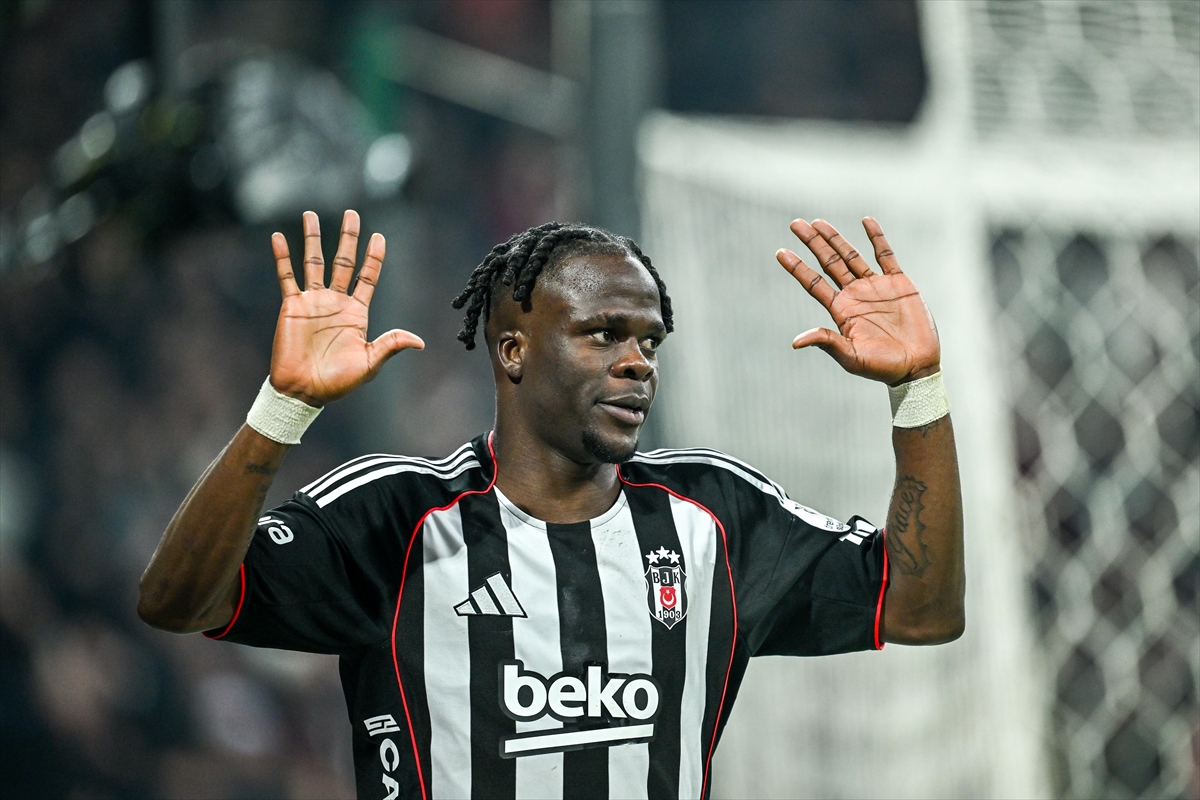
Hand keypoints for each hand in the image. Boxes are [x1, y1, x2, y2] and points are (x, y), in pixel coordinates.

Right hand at [269, 210, 423, 405]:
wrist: (303, 391)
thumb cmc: (337, 382)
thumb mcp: (369, 363)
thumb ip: (390, 345)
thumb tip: (419, 341)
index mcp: (356, 312)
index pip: (367, 277)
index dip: (374, 257)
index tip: (379, 236)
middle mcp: (336, 302)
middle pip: (343, 261)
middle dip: (348, 237)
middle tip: (352, 213)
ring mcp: (313, 301)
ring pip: (314, 262)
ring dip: (312, 238)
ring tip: (311, 214)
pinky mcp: (292, 306)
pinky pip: (286, 276)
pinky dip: (282, 256)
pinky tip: (278, 237)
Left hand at [776, 217, 938, 384]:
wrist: (916, 367)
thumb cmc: (882, 368)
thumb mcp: (851, 357)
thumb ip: (827, 343)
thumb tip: (796, 342)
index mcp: (841, 310)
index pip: (813, 283)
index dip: (797, 267)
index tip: (780, 252)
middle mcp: (854, 295)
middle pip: (829, 262)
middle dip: (812, 243)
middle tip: (795, 224)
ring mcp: (876, 287)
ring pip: (851, 256)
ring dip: (836, 238)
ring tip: (818, 222)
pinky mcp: (899, 283)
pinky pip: (886, 255)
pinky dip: (877, 237)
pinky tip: (866, 221)